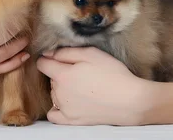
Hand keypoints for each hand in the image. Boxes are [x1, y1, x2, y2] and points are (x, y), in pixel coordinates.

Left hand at [37, 46, 156, 125]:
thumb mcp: (90, 54)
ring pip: (53, 93)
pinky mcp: (72, 121)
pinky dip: (57, 108)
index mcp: (63, 75)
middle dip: (60, 73)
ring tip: (81, 86)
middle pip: (50, 78)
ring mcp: (65, 109)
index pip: (42, 64)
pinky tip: (68, 102)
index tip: (59, 58)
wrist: (130, 101)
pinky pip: (54, 115)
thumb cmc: (112, 74)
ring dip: (61, 88)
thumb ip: (66, 52)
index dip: (49, 58)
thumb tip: (48, 54)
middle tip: (80, 71)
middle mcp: (59, 93)